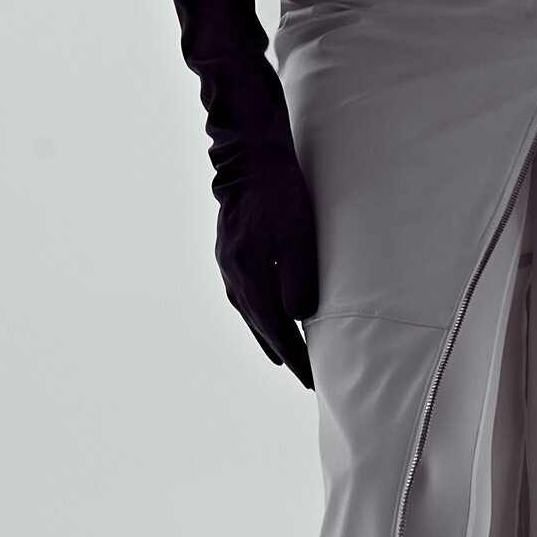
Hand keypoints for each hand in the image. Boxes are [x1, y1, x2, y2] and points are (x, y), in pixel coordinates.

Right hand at [211, 90, 319, 386]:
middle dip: (281, 352)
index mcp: (249, 275)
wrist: (250, 158)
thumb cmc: (281, 193)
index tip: (309, 378)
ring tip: (281, 355)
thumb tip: (300, 317)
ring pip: (248, 312)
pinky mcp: (228, 253)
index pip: (275, 328)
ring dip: (266, 335)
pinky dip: (256, 313)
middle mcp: (233, 276)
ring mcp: (227, 265)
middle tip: (302, 376)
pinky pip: (242, 296)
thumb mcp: (300, 235)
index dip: (294, 355)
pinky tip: (261, 315)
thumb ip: (300, 279)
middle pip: (259, 325)